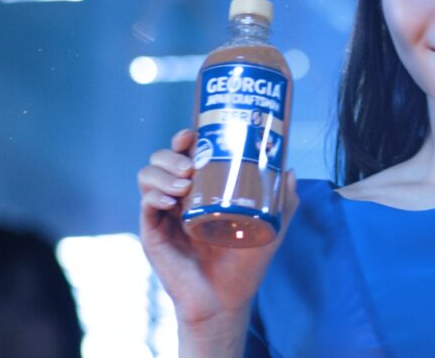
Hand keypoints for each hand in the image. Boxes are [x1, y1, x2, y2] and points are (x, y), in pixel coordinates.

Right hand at [138, 129, 298, 351]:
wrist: (226, 300)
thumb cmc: (245, 263)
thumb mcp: (271, 227)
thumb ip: (283, 200)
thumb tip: (289, 169)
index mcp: (203, 188)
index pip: (187, 153)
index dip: (186, 137)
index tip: (194, 134)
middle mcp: (180, 196)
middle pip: (163, 158)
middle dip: (172, 153)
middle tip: (190, 166)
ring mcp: (164, 213)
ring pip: (148, 175)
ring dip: (162, 172)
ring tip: (184, 185)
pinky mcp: (153, 232)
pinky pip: (145, 204)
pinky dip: (154, 196)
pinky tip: (171, 202)